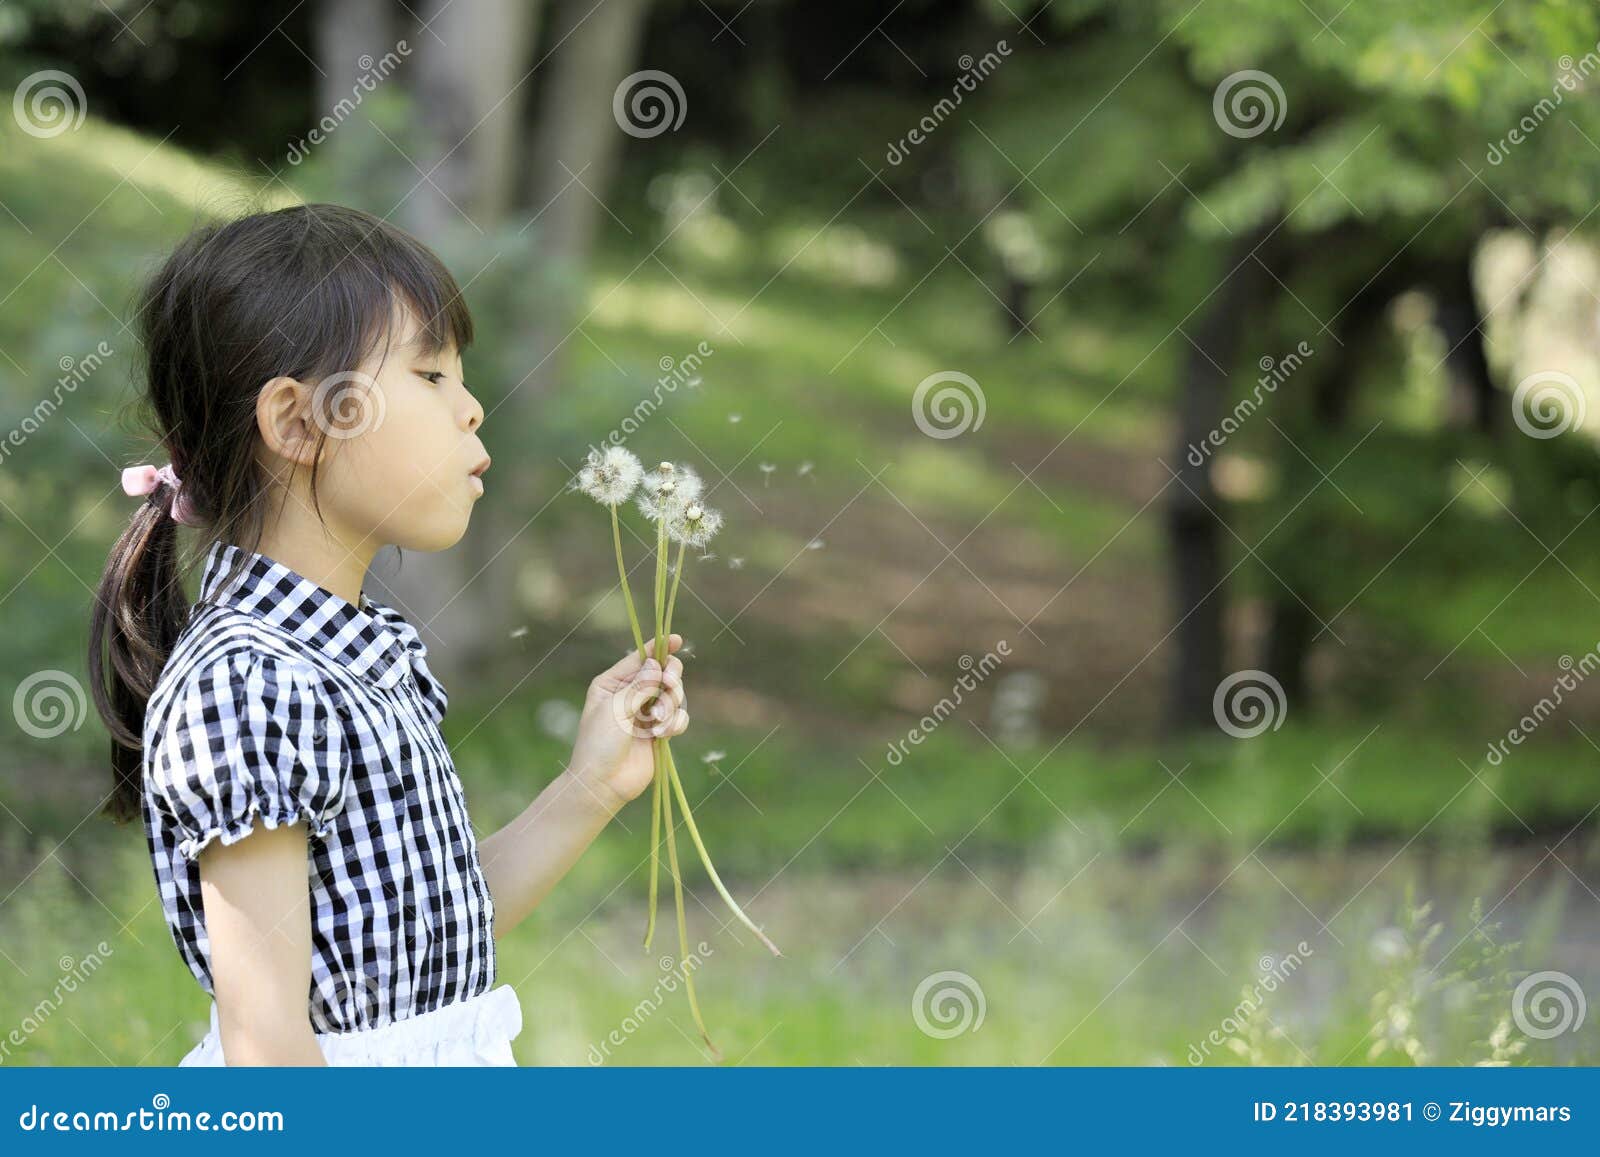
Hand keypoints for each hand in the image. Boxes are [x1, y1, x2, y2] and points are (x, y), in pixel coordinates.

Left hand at [566, 634, 688, 814]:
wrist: (602, 784)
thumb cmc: (599, 744)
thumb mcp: (615, 709)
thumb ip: (640, 686)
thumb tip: (657, 664)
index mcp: (613, 683)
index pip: (640, 659)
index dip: (659, 649)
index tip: (676, 640)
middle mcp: (631, 695)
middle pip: (664, 674)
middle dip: (671, 680)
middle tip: (669, 685)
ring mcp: (646, 714)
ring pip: (674, 697)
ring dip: (670, 708)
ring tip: (656, 724)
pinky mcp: (659, 732)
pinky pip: (679, 719)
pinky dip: (674, 724)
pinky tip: (661, 735)